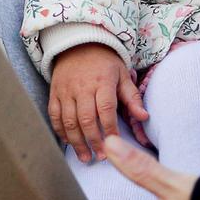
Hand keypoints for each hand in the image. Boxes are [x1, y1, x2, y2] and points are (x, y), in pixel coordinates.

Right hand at [49, 43, 147, 162]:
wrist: (78, 43)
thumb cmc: (105, 62)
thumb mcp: (122, 74)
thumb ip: (132, 97)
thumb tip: (144, 117)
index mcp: (102, 81)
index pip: (106, 109)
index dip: (110, 129)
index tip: (116, 143)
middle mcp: (82, 87)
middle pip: (86, 119)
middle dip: (93, 141)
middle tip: (101, 157)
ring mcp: (65, 90)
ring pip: (68, 121)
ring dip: (77, 142)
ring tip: (85, 157)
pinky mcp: (54, 92)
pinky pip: (54, 115)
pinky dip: (60, 131)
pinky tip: (69, 143)